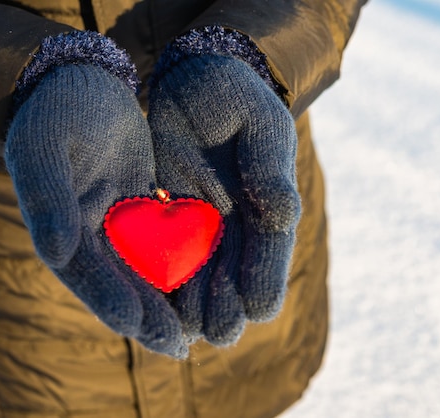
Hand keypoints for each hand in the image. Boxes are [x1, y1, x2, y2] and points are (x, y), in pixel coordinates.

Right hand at [5, 62, 185, 357]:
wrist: (76, 81)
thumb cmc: (52, 113)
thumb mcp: (43, 150)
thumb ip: (48, 201)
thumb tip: (57, 251)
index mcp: (58, 227)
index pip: (84, 273)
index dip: (107, 299)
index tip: (135, 324)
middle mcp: (86, 232)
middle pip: (118, 282)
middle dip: (146, 315)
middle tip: (177, 347)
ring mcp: (115, 220)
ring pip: (144, 268)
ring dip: (167, 299)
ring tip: (195, 330)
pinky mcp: (140, 203)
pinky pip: (163, 236)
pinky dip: (181, 259)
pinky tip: (208, 279)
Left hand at [148, 54, 300, 344]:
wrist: (194, 78)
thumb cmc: (235, 96)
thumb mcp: (260, 124)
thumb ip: (270, 170)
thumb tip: (286, 215)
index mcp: (268, 205)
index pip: (269, 257)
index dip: (261, 284)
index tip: (250, 310)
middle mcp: (238, 222)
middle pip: (234, 277)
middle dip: (224, 306)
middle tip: (210, 331)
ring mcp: (203, 221)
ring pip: (201, 274)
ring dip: (194, 303)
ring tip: (181, 330)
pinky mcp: (171, 214)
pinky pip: (168, 253)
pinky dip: (163, 277)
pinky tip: (153, 299)